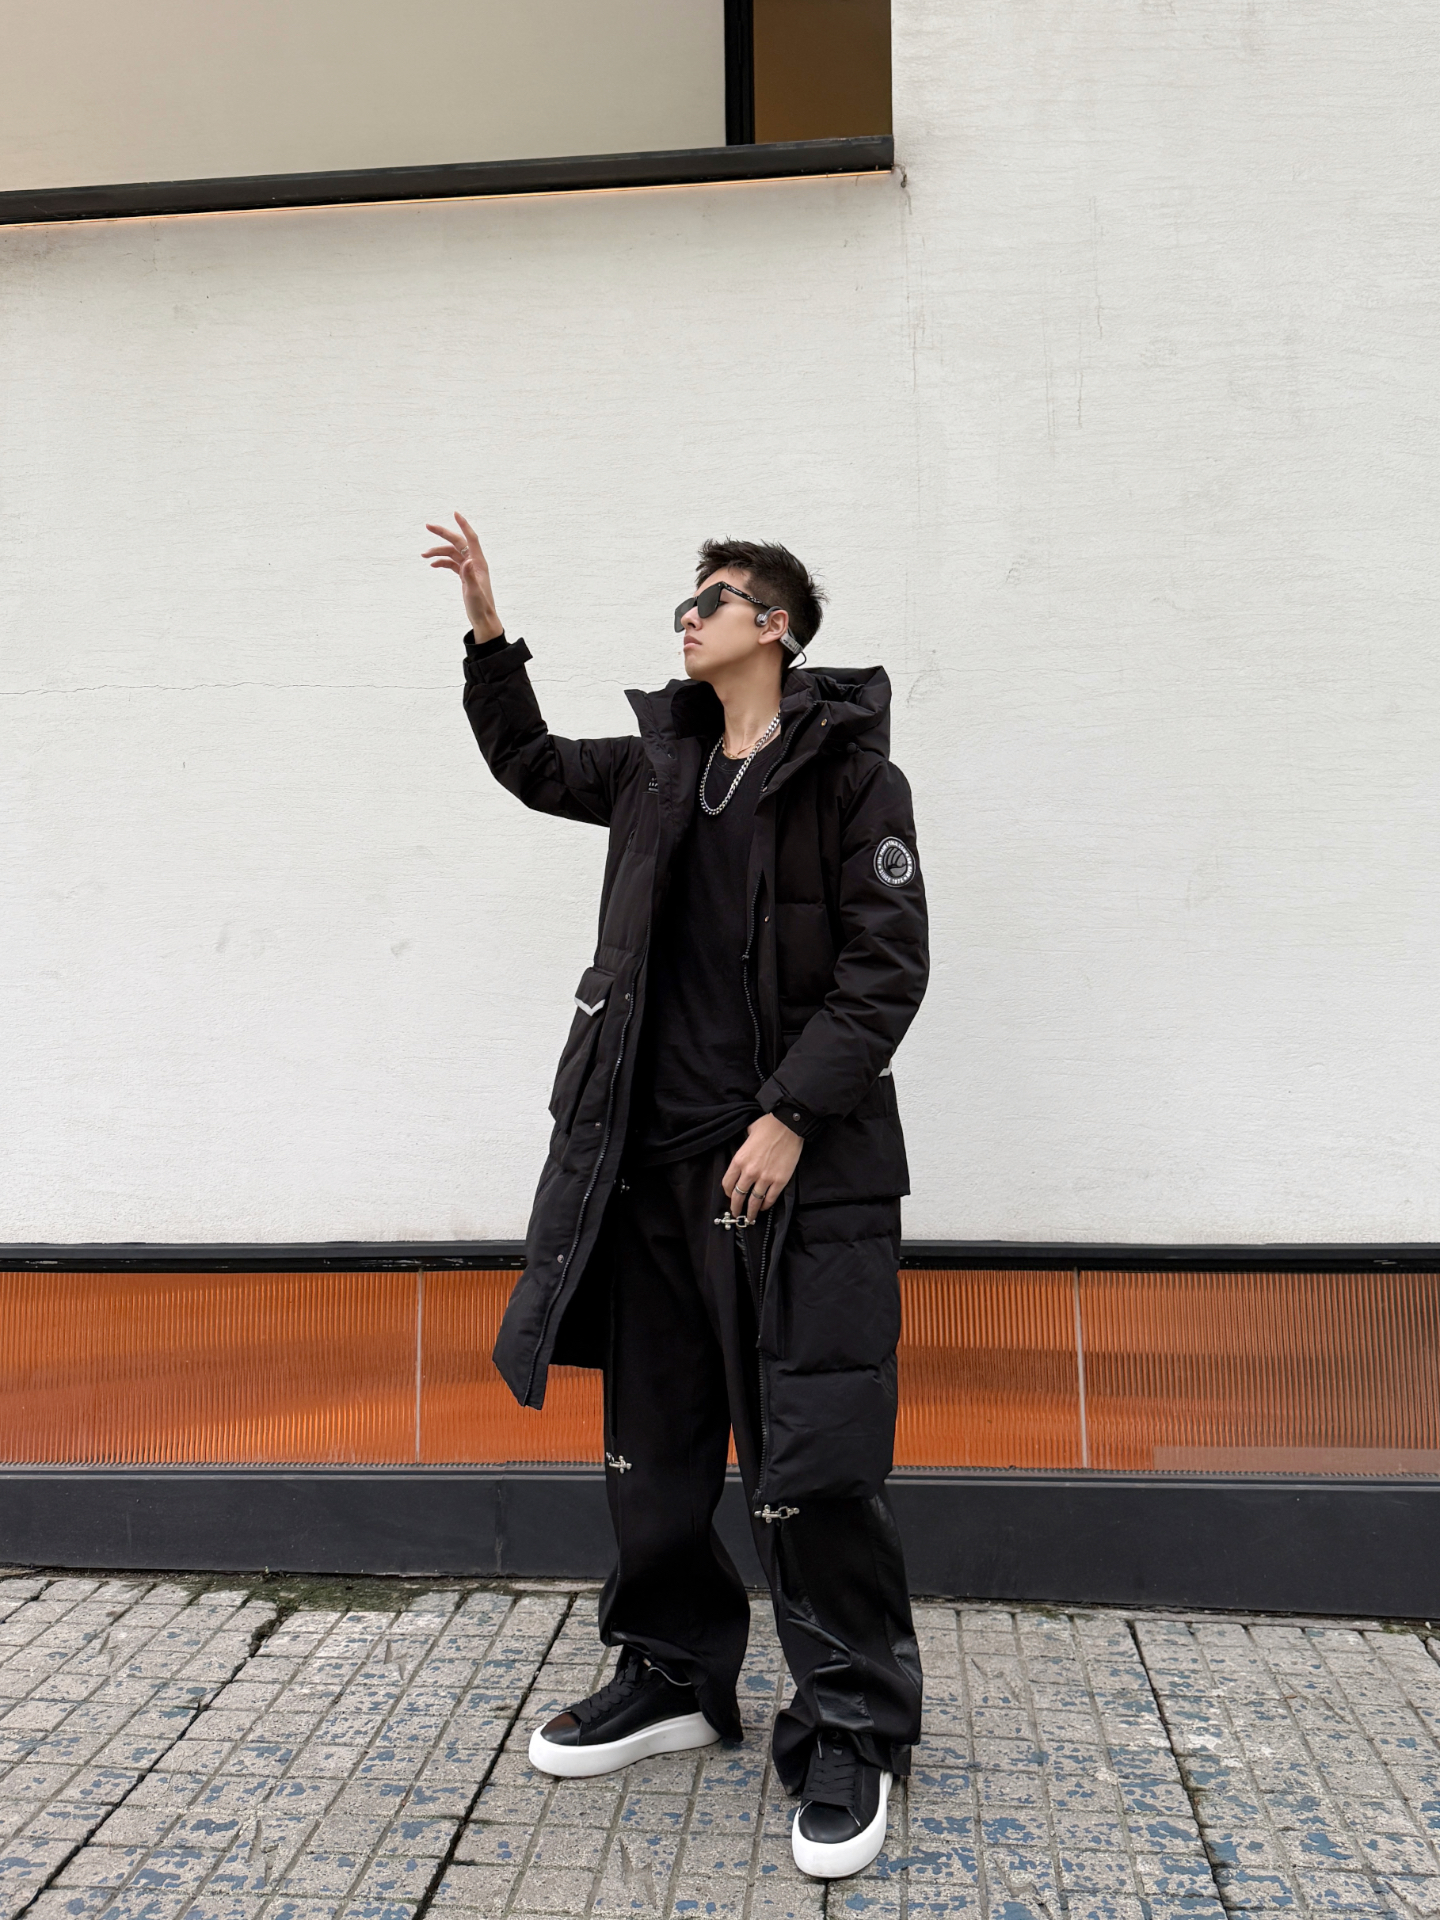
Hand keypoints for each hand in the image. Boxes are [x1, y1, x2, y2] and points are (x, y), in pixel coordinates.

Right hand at [423, 512, 503, 639]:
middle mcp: (474, 563)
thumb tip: (467, 560)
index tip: (455, 513)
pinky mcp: (464, 576)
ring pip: (452, 553)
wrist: (483, 619)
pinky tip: (432, 564)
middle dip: (443, 533)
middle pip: (457, 542)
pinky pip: (451, 563)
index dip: (463, 525)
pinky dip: (442, 562)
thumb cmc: (480, 606)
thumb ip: (469, 576)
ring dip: (438, 552)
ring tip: (423, 555)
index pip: (471, 538)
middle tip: (428, 526)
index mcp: (479, 563)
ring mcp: (469, 569)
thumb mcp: (473, 592)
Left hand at [722, 1115, 802, 1223]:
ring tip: (749, 1217)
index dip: (727, 1192)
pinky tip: (763, 1207)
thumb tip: (743, 1154)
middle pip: (738, 1196)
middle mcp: (750, 1172)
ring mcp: (765, 1178)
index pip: (727, 1183)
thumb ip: (743, 1148)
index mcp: (739, 1160)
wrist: (789, 1124)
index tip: (730, 1195)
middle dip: (736, 1207)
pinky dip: (766, 1205)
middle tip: (736, 1213)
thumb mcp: (747, 1134)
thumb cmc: (768, 1125)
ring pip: (754, 1201)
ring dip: (751, 1212)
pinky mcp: (780, 1181)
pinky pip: (770, 1198)